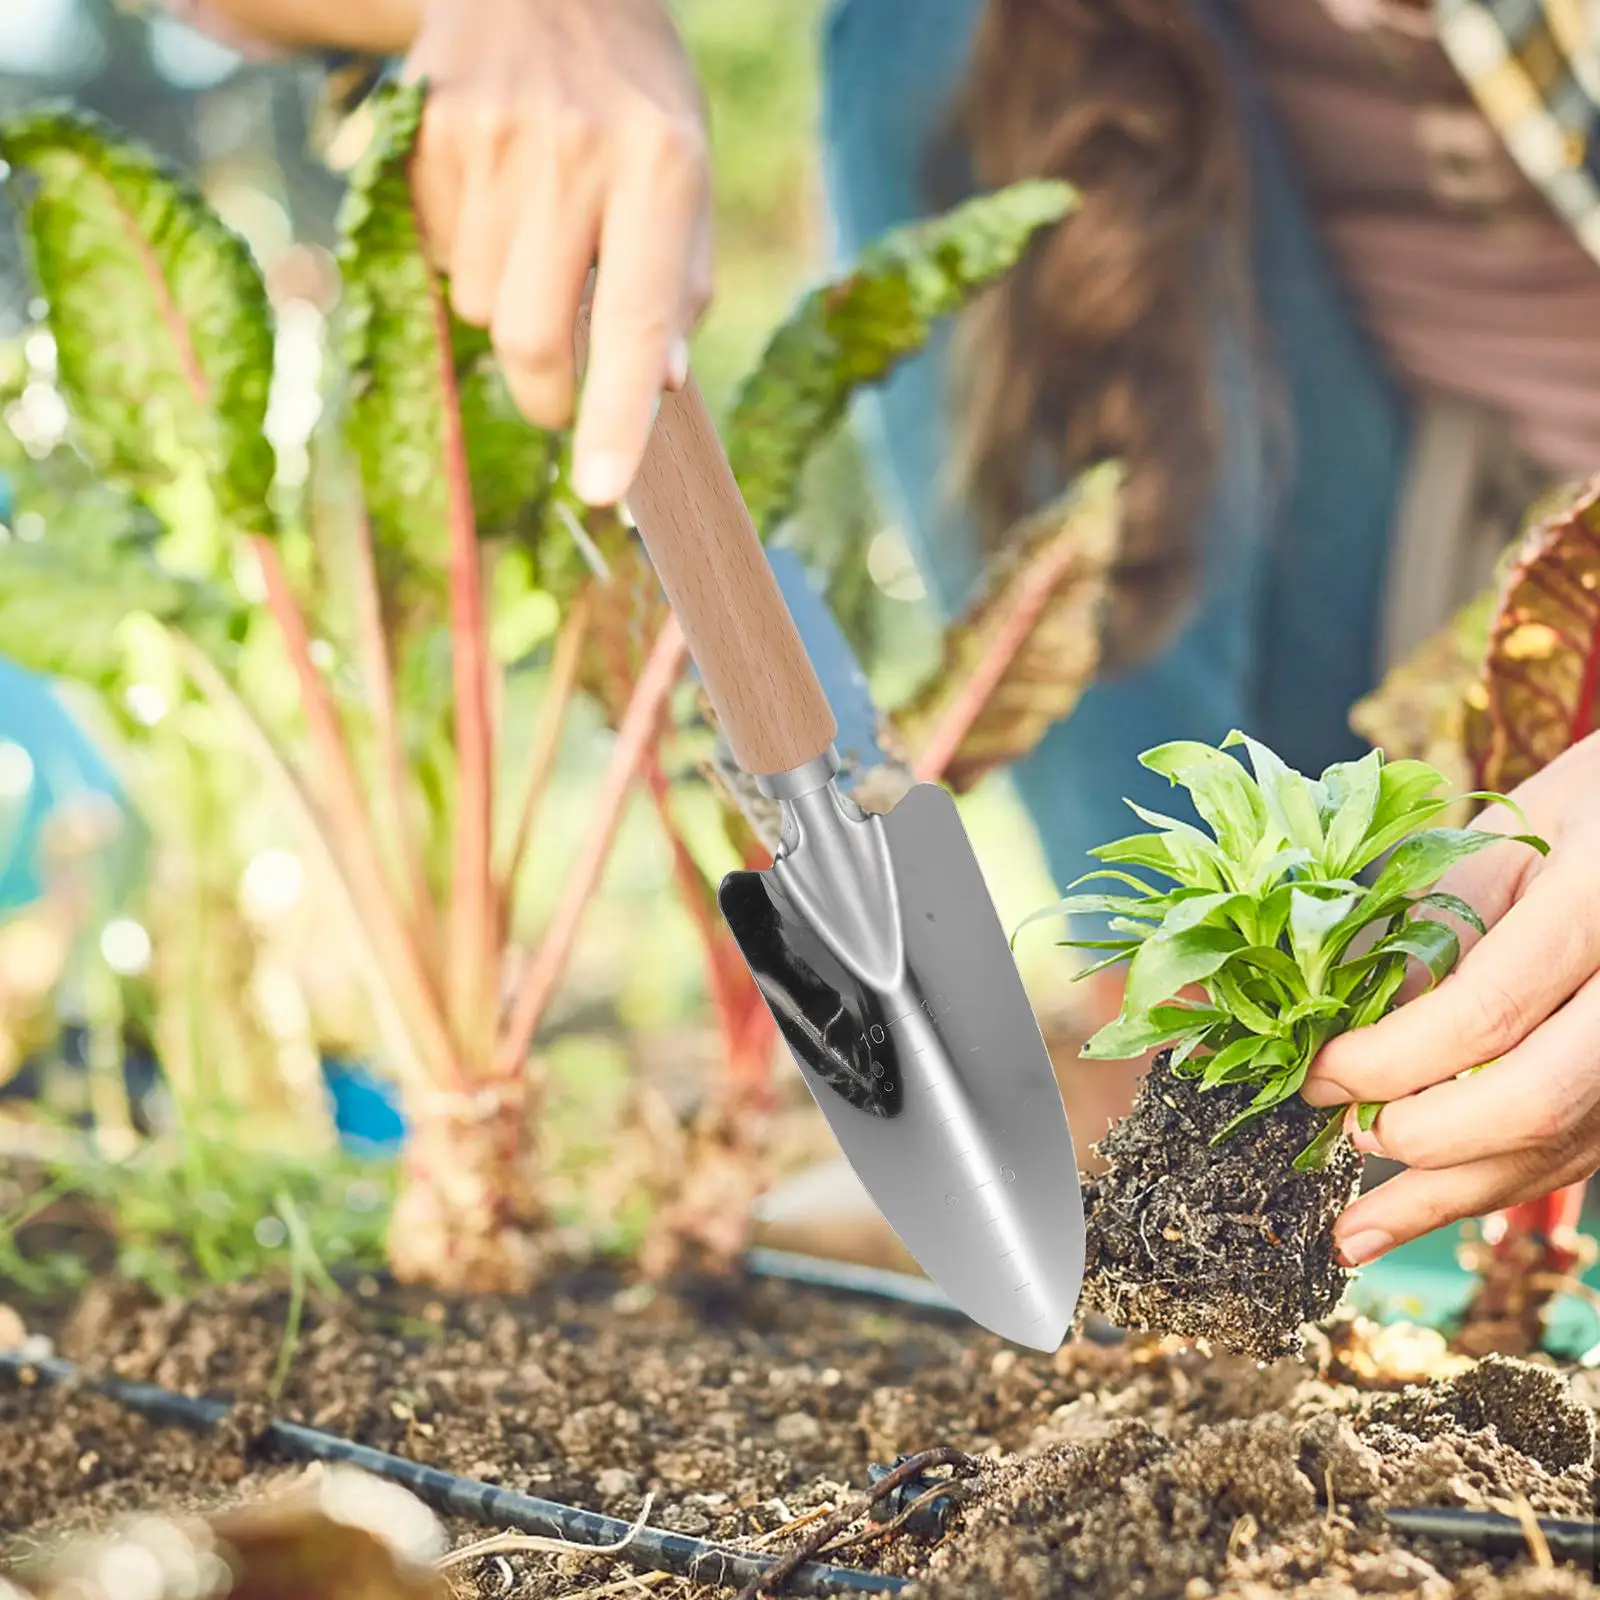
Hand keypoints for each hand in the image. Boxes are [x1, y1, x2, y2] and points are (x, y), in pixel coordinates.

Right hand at [404, 0, 711, 504]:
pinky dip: (470, 256)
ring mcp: (486, 138)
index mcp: (659, 165)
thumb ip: (681, 283)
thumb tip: (660, 387)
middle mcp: (571, 151)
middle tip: (557, 399)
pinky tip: (498, 199)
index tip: (603, 490)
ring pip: (481, 303)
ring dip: (509, 306)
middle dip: (545, 393)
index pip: (634, 319)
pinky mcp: (424, 133)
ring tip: (537, 237)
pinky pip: (441, 254)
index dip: (616, 415)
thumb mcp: (689, 174)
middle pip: (532, 334)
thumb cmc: (634, 96)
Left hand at [1301, 732, 1599, 1266]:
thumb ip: (1425, 934)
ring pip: (1563, 1147)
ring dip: (1451, 1194)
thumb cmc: (1588, 806)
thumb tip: (1327, 1021)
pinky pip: (1578, 1148)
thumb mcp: (1498, 845)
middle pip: (1536, 1101)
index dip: (1387, 1059)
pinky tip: (1428, 1205)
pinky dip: (1498, 1180)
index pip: (1485, 1014)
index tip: (1314, 1073)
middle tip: (1340, 1134)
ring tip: (1356, 1233)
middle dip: (1422, 1134)